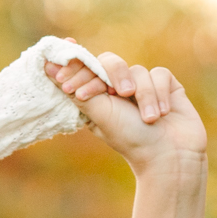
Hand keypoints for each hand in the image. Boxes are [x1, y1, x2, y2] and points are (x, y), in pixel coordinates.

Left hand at [51, 51, 205, 169]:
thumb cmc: (131, 139)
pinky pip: (160, 74)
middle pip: (110, 61)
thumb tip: (47, 67)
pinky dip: (160, 93)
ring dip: (144, 95)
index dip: (77, 68)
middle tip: (120, 94)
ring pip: (138, 70)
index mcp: (98, 96)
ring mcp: (142, 86)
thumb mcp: (100, 115)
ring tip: (150, 118)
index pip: (85, 69)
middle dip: (115, 75)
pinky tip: (163, 113)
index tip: (69, 80)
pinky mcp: (165, 85)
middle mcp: (118, 89)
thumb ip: (77, 90)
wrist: (169, 156)